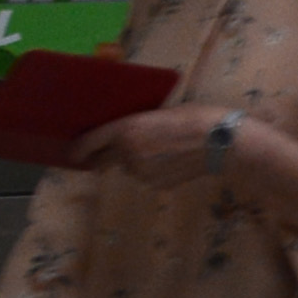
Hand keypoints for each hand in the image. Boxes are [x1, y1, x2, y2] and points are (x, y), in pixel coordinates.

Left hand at [76, 106, 231, 191]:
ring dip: (137, 162)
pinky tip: (175, 161)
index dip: (78, 149)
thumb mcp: (164, 112)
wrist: (225, 142)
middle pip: (103, 161)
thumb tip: (128, 135)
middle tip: (119, 150)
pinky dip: (155, 170)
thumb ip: (140, 126)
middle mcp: (127, 154)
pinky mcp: (155, 185)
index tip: (72, 154)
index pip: (90, 142)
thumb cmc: (198, 116)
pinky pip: (147, 177)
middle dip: (105, 158)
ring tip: (165, 150)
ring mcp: (141, 173)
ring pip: (129, 168)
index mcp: (127, 130)